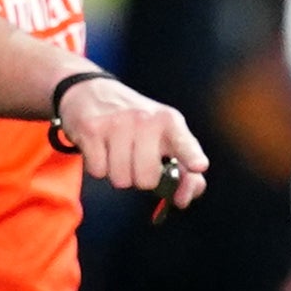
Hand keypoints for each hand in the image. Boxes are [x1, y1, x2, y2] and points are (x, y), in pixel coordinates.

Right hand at [59, 75, 207, 210]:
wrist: (92, 91)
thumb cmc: (136, 124)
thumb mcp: (165, 138)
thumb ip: (183, 171)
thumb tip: (182, 200)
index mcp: (170, 122)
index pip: (184, 143)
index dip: (192, 156)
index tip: (199, 165)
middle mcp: (146, 120)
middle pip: (147, 179)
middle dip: (141, 179)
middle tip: (137, 160)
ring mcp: (117, 123)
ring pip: (121, 179)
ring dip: (119, 174)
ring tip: (118, 152)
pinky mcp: (92, 128)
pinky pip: (98, 171)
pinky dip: (99, 167)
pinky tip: (101, 147)